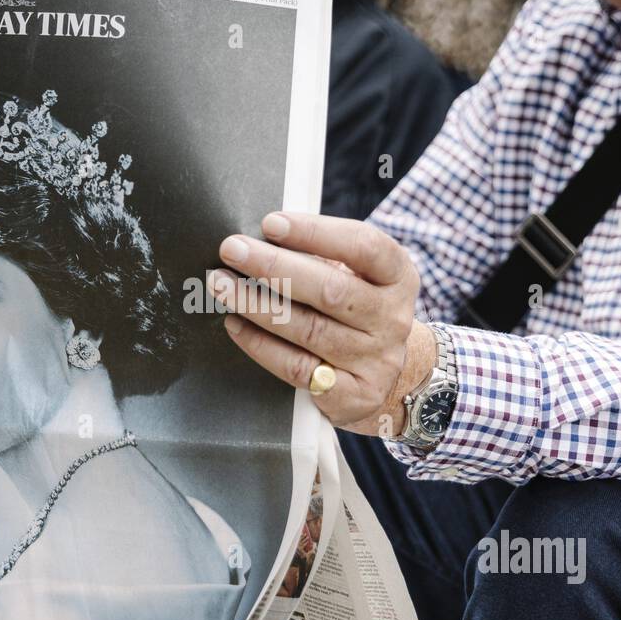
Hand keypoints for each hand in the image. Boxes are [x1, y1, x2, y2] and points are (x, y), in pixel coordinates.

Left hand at [210, 212, 435, 435]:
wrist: (389, 377)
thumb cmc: (357, 311)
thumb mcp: (358, 278)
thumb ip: (322, 257)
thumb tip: (259, 239)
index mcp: (398, 278)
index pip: (364, 246)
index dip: (316, 233)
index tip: (271, 224)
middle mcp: (392, 319)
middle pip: (331, 290)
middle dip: (273, 267)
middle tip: (231, 250)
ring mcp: (376, 360)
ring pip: (308, 330)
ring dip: (257, 305)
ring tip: (222, 285)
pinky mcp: (354, 395)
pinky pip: (297, 368)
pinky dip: (261, 346)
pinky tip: (236, 326)